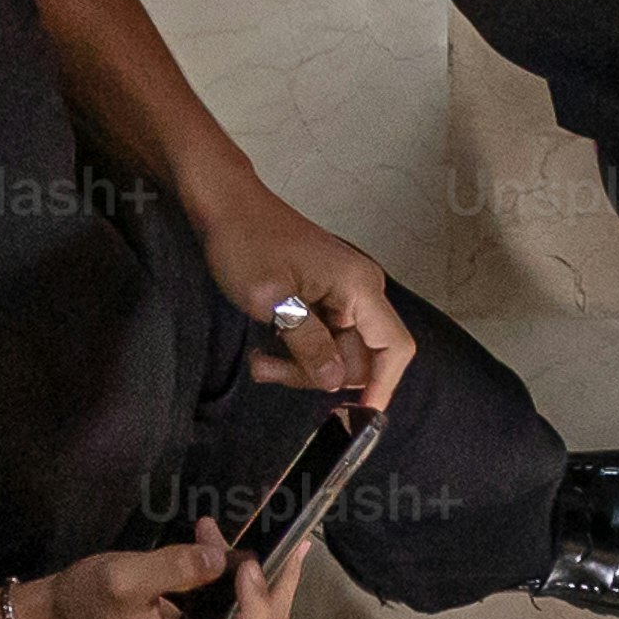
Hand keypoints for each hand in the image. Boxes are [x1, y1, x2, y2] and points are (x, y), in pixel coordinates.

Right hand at [20, 523, 307, 618]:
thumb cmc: (84, 604)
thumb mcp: (122, 578)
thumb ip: (176, 568)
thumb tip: (222, 556)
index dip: (258, 604)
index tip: (248, 564)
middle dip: (275, 592)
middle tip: (287, 547)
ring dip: (261, 583)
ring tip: (250, 541)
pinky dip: (242, 585)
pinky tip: (230, 551)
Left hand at [191, 186, 413, 414]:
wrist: (224, 202)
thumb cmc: (245, 240)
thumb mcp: (271, 300)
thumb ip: (309, 345)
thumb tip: (335, 382)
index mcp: (359, 288)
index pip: (394, 348)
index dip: (382, 386)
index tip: (359, 417)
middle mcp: (362, 291)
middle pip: (362, 357)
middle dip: (320, 375)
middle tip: (271, 372)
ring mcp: (345, 294)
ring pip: (339, 353)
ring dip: (302, 366)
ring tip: (262, 362)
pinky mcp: (327, 297)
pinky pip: (324, 338)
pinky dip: (299, 350)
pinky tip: (269, 347)